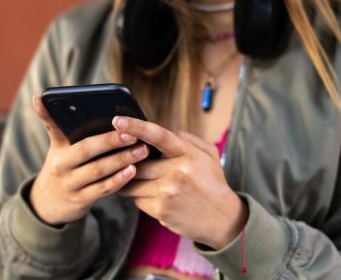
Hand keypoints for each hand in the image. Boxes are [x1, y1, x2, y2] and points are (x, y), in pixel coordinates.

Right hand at [28, 96, 148, 224]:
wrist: (51, 202)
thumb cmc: (67, 166)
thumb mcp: (63, 149)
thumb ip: (76, 132)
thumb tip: (109, 117)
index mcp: (58, 145)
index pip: (51, 125)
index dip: (45, 112)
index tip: (40, 97)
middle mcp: (60, 163)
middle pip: (86, 149)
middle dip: (110, 141)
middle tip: (133, 134)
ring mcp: (70, 183)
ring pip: (97, 170)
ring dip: (121, 160)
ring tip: (142, 150)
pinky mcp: (80, 199)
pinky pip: (103, 188)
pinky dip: (119, 179)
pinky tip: (133, 170)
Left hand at [113, 116, 247, 249]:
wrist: (223, 219)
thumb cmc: (212, 183)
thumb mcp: (208, 155)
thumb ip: (185, 138)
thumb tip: (160, 130)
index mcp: (188, 154)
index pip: (158, 135)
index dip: (136, 126)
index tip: (118, 120)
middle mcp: (177, 172)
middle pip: (138, 162)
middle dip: (131, 162)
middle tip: (130, 161)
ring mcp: (168, 192)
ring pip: (133, 181)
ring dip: (134, 180)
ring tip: (148, 181)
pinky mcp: (160, 210)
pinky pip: (137, 199)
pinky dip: (142, 197)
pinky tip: (157, 197)